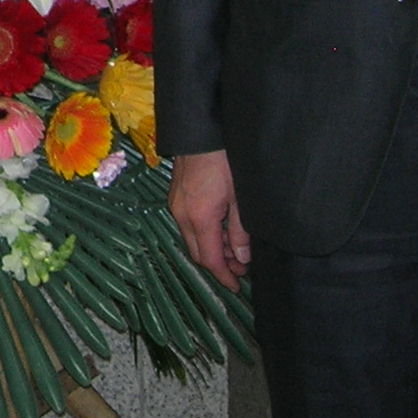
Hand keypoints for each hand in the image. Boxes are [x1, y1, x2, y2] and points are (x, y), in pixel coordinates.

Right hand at [170, 148, 251, 290]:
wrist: (199, 131)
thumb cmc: (224, 160)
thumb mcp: (239, 197)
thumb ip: (240, 231)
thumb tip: (242, 257)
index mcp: (199, 218)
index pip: (209, 258)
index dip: (223, 275)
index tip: (236, 286)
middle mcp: (181, 215)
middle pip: (197, 252)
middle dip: (218, 265)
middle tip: (240, 269)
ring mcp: (175, 205)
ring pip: (192, 239)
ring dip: (211, 248)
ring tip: (234, 250)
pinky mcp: (175, 196)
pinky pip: (188, 225)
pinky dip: (204, 234)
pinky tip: (220, 230)